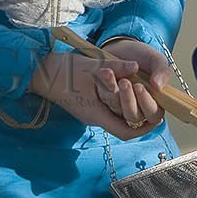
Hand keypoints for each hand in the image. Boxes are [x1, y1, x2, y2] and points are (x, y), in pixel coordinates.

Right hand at [28, 50, 155, 139]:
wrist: (39, 71)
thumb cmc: (63, 71)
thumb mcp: (92, 66)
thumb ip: (115, 67)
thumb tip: (136, 66)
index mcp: (95, 114)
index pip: (124, 131)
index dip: (143, 128)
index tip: (156, 118)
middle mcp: (94, 117)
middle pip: (122, 124)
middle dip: (139, 114)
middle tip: (153, 103)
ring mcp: (90, 110)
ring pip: (116, 115)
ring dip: (130, 106)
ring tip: (143, 94)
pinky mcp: (87, 103)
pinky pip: (108, 107)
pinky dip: (120, 100)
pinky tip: (127, 86)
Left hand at [95, 38, 169, 130]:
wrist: (121, 48)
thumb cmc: (142, 57)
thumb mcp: (155, 59)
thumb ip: (162, 71)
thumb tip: (158, 87)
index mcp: (154, 102)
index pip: (153, 114)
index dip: (146, 104)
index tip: (139, 87)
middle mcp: (137, 108)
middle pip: (133, 117)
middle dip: (128, 101)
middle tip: (124, 82)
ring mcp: (120, 105)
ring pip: (116, 109)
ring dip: (113, 92)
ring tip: (110, 73)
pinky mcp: (105, 99)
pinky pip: (104, 99)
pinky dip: (104, 86)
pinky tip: (104, 72)